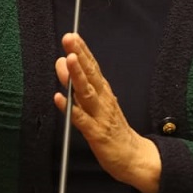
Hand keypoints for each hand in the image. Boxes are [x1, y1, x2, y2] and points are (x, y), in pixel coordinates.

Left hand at [54, 33, 160, 192]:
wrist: (133, 156)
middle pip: (90, 74)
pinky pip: (81, 120)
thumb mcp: (95, 102)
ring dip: (76, 76)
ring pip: (86, 93)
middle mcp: (103, 99)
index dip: (82, 50)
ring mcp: (100, 116)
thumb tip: (62, 61)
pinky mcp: (96, 133)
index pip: (92, 66)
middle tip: (69, 39)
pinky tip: (59, 98)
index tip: (72, 36)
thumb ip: (78, 83)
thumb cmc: (112, 127)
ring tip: (66, 60)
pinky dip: (70, 109)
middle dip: (79, 56)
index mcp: (103, 91)